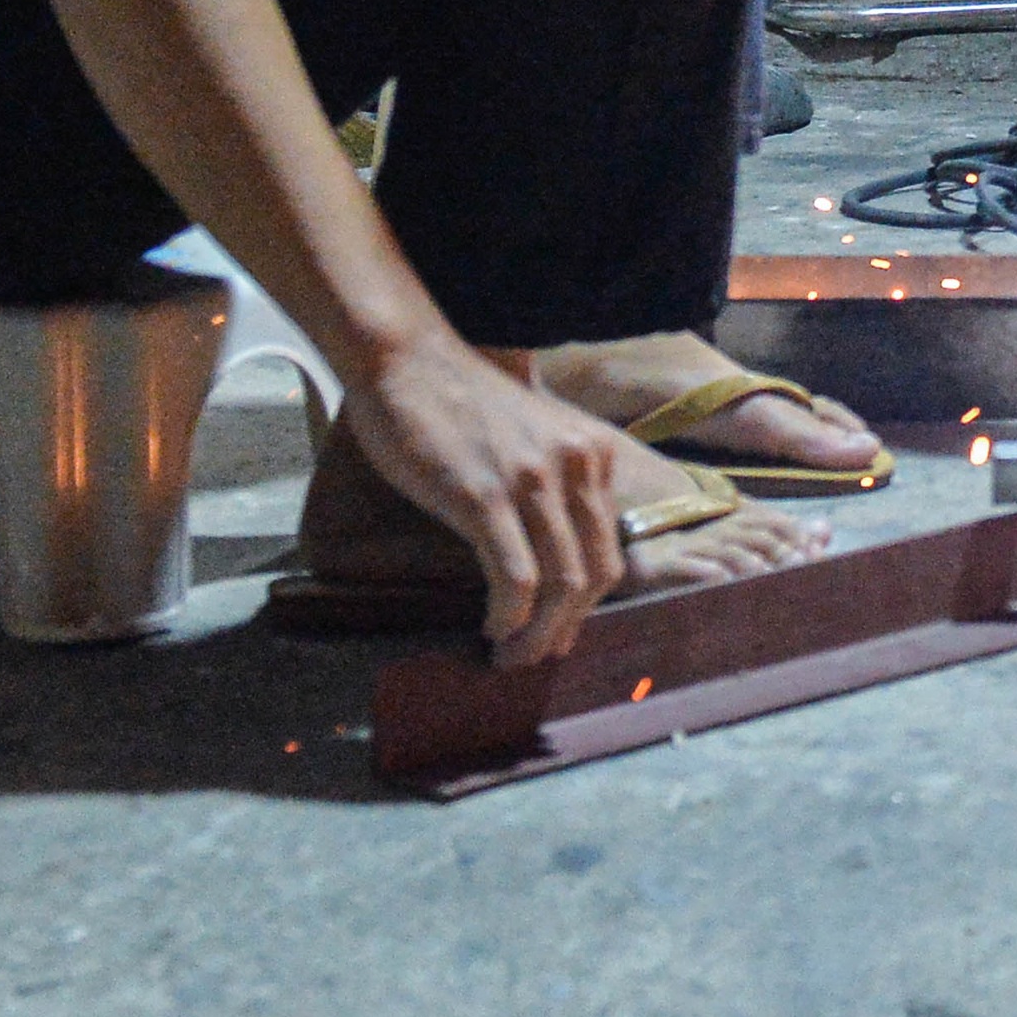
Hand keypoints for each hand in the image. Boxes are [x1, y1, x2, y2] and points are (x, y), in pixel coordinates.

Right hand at [343, 333, 634, 666]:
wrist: (405, 360)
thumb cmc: (457, 403)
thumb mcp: (531, 439)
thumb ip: (553, 487)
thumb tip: (552, 561)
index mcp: (593, 454)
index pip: (610, 548)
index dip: (588, 603)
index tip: (560, 632)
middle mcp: (577, 465)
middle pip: (596, 573)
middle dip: (568, 627)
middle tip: (535, 657)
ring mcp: (533, 480)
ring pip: (562, 583)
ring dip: (539, 634)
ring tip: (510, 655)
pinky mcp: (485, 496)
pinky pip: (516, 577)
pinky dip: (509, 615)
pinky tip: (491, 627)